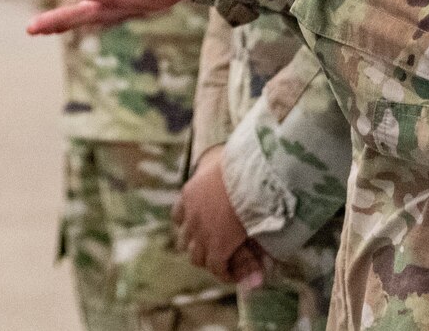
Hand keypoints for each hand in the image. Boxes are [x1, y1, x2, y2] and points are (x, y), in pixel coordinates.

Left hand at [174, 147, 251, 280]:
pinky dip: (224, 272)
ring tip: (222, 263)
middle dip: (196, 245)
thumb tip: (228, 153)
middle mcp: (191, 215)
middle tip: (211, 248)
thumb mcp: (222, 161)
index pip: (178, 216)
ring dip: (208, 259)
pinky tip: (232, 273)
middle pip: (184, 240)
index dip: (187, 224)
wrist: (250, 178)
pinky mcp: (218, 247)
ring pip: (196, 256)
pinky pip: (217, 267)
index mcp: (190, 194)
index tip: (197, 227)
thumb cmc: (242, 163)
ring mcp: (202, 233)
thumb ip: (219, 163)